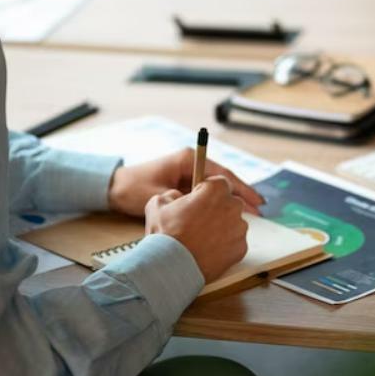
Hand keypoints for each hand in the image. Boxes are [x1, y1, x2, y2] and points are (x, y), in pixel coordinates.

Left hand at [106, 147, 264, 217]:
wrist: (114, 188)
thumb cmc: (133, 189)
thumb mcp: (157, 195)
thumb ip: (181, 199)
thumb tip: (203, 208)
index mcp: (187, 159)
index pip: (221, 173)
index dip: (240, 187)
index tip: (255, 200)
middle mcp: (191, 163)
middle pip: (223, 179)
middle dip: (241, 194)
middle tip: (260, 210)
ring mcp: (188, 172)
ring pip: (216, 188)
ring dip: (231, 200)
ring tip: (250, 215)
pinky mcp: (184, 183)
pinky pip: (206, 194)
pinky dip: (218, 204)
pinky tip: (228, 215)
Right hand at [144, 177, 249, 281]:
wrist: (172, 267)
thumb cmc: (165, 234)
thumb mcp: (158, 203)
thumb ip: (173, 194)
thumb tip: (178, 198)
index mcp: (216, 190)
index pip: (219, 183)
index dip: (207, 191)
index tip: (199, 200)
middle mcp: (233, 206)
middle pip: (229, 203)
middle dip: (217, 210)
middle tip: (199, 222)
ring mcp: (239, 229)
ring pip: (233, 224)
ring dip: (222, 228)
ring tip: (202, 240)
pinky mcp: (241, 248)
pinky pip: (235, 243)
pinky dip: (225, 246)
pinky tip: (208, 251)